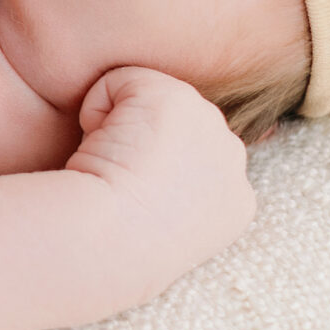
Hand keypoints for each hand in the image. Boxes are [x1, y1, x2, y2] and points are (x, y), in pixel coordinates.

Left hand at [67, 67, 256, 292]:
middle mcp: (232, 158)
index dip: (154, 170)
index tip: (131, 199)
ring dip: (120, 128)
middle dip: (141, 146)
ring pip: (148, 102)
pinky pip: (119, 82)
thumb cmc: (116, 248)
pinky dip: (94, 107)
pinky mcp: (175, 96)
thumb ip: (170, 198)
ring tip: (109, 168)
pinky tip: (96, 144)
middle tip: (117, 186)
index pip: (196, 164)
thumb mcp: (159, 229)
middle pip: (174, 130)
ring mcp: (209, 122)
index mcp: (234, 203)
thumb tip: (147, 171)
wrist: (112, 238)